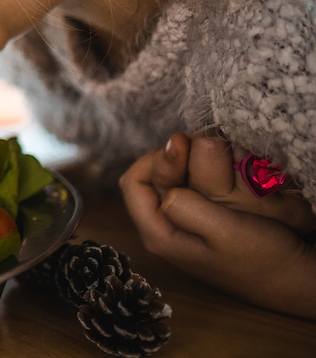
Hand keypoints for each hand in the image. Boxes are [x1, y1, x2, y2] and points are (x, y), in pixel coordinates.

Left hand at [122, 150, 315, 318]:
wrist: (294, 280)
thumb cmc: (262, 259)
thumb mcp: (224, 231)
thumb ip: (187, 206)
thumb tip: (163, 180)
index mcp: (159, 234)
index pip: (132, 183)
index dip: (154, 159)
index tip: (183, 147)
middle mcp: (166, 228)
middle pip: (152, 177)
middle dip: (176, 158)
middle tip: (203, 148)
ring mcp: (184, 223)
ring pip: (174, 178)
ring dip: (193, 163)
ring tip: (220, 159)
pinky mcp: (203, 220)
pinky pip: (195, 186)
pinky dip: (208, 173)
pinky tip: (229, 172)